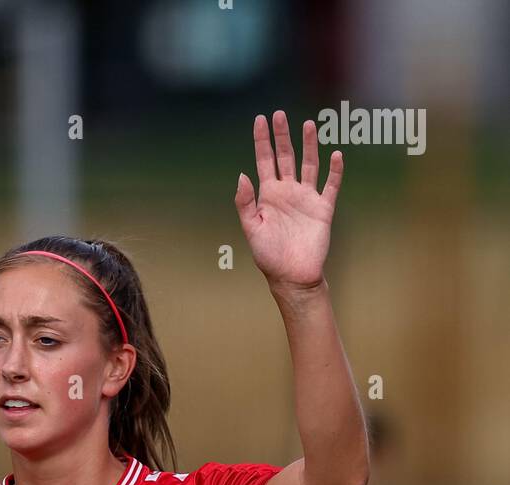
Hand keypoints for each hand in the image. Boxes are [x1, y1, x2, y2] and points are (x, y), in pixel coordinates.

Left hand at [235, 111, 342, 291]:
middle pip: (285, 156)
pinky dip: (335, 170)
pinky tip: (336, 154)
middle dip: (282, 136)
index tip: (259, 120)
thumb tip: (242, 175)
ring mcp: (306, 198)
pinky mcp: (323, 208)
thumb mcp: (252, 228)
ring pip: (309, 164)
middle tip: (279, 114)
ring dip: (309, 145)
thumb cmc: (269, 256)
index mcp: (268, 195)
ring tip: (308, 125)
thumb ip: (245, 202)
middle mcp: (288, 192)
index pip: (264, 161)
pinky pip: (331, 185)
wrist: (292, 276)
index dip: (261, 141)